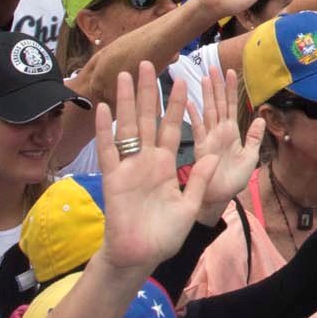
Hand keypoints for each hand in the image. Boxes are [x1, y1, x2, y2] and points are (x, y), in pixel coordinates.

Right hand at [89, 64, 232, 275]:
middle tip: (147, 62)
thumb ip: (198, 179)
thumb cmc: (165, 235)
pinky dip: (105, 130)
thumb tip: (213, 155)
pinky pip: (109, 151)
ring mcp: (129, 167)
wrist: (140, 256)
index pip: (173, 126)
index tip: (182, 78)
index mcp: (167, 164)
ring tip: (125, 75)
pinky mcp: (113, 179)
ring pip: (128, 127)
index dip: (177, 104)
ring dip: (127, 101)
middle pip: (148, 118)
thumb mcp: (189, 205)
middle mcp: (147, 160)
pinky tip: (104, 108)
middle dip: (149, 91)